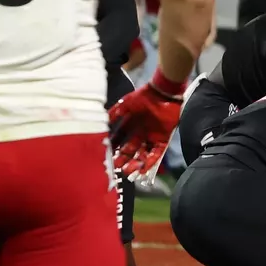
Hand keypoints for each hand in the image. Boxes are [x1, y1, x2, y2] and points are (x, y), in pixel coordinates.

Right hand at [108, 69, 185, 184]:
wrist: (162, 93)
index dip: (114, 147)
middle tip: (116, 167)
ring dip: (136, 163)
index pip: (120, 138)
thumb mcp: (125, 104)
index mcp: (131, 124)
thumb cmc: (143, 97)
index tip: (106, 155)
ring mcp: (152, 136)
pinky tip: (143, 169)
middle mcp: (140, 132)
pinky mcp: (163, 139)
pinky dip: (150, 161)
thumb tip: (102, 122)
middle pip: (131, 149)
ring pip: (143, 153)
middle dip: (123, 158)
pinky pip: (156, 153)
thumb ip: (114, 113)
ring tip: (128, 172)